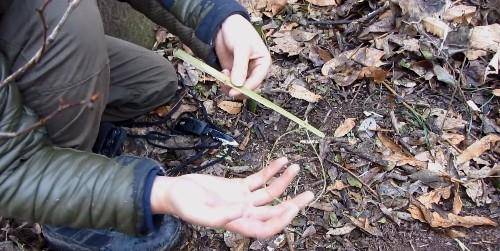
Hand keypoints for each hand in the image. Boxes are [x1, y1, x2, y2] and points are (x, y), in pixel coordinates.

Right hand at [151, 157, 313, 238]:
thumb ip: (220, 215)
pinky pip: (258, 179)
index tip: (292, 208)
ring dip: (283, 181)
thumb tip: (243, 210)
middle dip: (292, 203)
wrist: (174, 190)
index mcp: (236, 224)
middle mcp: (243, 213)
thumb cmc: (183, 204)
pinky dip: (270, 170)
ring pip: (269, 192)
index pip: (265, 229)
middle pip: (274, 211)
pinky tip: (280, 161)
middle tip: (310, 194)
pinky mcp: (238, 186)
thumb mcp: (197, 212)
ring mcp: (242, 199)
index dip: (280, 222)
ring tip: (294, 166)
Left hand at [215, 14, 271, 96]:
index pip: (257, 81)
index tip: (233, 92)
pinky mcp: (233, 72)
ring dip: (229, 86)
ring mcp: (244, 72)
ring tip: (222, 75)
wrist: (224, 24)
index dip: (246, 89)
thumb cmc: (238, 31)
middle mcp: (255, 69)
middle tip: (224, 84)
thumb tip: (237, 85)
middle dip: (237, 88)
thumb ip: (240, 66)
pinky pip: (231, 83)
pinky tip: (221, 73)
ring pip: (239, 87)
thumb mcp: (241, 47)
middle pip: (249, 87)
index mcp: (263, 63)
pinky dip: (225, 82)